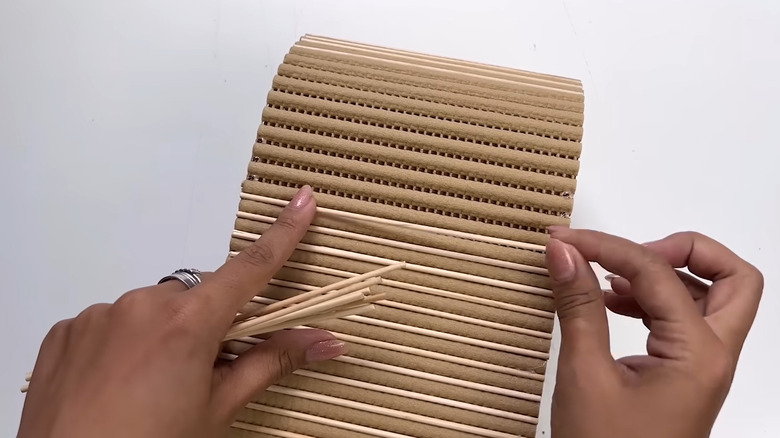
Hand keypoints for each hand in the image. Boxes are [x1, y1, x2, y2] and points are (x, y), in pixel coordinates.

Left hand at [18, 186, 347, 437]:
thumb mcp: (218, 410)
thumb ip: (270, 364)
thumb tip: (324, 341)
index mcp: (187, 324)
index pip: (250, 268)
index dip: (283, 234)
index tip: (302, 201)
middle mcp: (141, 305)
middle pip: (197, 297)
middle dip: (209, 323)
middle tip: (204, 370)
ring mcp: (99, 316)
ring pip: (152, 310)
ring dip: (164, 334)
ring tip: (153, 387)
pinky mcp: (67, 331)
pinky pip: (111, 323)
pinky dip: (125, 344)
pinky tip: (120, 384)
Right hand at [545, 228, 762, 437]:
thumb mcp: (585, 375)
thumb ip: (578, 306)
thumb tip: (566, 252)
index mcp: (699, 354)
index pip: (657, 273)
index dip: (608, 247)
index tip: (567, 242)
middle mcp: (714, 356)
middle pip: (733, 278)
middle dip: (685, 251)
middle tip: (630, 252)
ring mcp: (704, 367)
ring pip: (715, 298)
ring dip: (669, 275)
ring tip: (611, 279)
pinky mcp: (686, 376)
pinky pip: (686, 321)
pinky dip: (656, 301)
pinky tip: (612, 305)